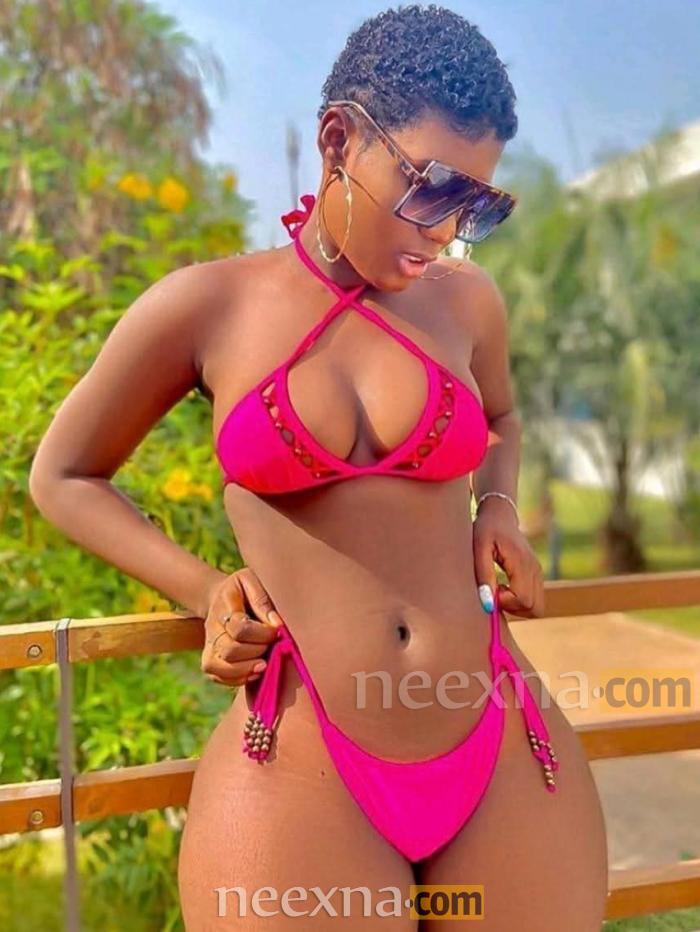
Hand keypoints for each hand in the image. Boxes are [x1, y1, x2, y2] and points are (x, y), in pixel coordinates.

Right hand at [200, 567, 283, 686]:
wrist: (220, 597)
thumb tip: (277, 624)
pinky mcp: (210, 659)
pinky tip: (254, 672)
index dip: (262, 634)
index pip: (239, 628)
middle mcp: (212, 628)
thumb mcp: (251, 581)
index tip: (278, 630)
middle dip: (256, 652)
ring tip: (264, 665)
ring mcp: (209, 645)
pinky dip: (236, 679)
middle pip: (229, 650)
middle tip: (272, 646)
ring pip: (218, 667)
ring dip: (245, 670)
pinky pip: (216, 676)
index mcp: (223, 605)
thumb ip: (262, 600)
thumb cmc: (243, 588)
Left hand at [473, 499, 544, 617]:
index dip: (505, 603)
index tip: (491, 590)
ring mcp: (539, 573)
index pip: (523, 599)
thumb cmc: (485, 530)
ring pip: (537, 608)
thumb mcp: (479, 550)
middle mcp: (535, 569)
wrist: (499, 516)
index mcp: (522, 563)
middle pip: (535, 609)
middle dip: (513, 609)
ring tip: (499, 590)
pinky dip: (520, 602)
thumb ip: (484, 576)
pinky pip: (535, 600)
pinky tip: (505, 587)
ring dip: (517, 607)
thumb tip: (488, 605)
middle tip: (496, 593)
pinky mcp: (537, 575)